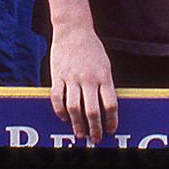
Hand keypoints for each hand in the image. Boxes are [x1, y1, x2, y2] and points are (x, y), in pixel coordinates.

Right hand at [49, 24, 116, 143]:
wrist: (73, 29)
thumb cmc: (92, 49)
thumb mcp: (105, 66)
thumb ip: (105, 86)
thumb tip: (106, 110)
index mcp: (103, 76)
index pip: (110, 105)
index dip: (111, 121)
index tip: (111, 130)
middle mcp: (88, 78)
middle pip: (92, 111)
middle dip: (94, 128)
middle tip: (95, 139)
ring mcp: (71, 77)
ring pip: (73, 108)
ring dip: (77, 124)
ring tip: (79, 133)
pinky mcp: (57, 75)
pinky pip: (57, 98)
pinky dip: (60, 111)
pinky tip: (64, 118)